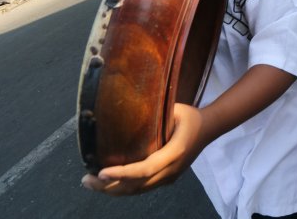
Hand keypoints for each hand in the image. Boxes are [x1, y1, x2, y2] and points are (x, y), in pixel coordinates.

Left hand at [81, 103, 205, 195]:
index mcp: (174, 152)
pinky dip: (125, 188)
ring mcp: (170, 177)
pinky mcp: (168, 178)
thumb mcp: (175, 109)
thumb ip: (155, 111)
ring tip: (92, 183)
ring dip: (114, 190)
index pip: (144, 170)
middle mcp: (171, 170)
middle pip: (137, 186)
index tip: (101, 172)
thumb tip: (127, 105)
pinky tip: (110, 183)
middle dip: (109, 186)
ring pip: (139, 191)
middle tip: (86, 179)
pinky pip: (143, 188)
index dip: (122, 174)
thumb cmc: (191, 116)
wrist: (210, 128)